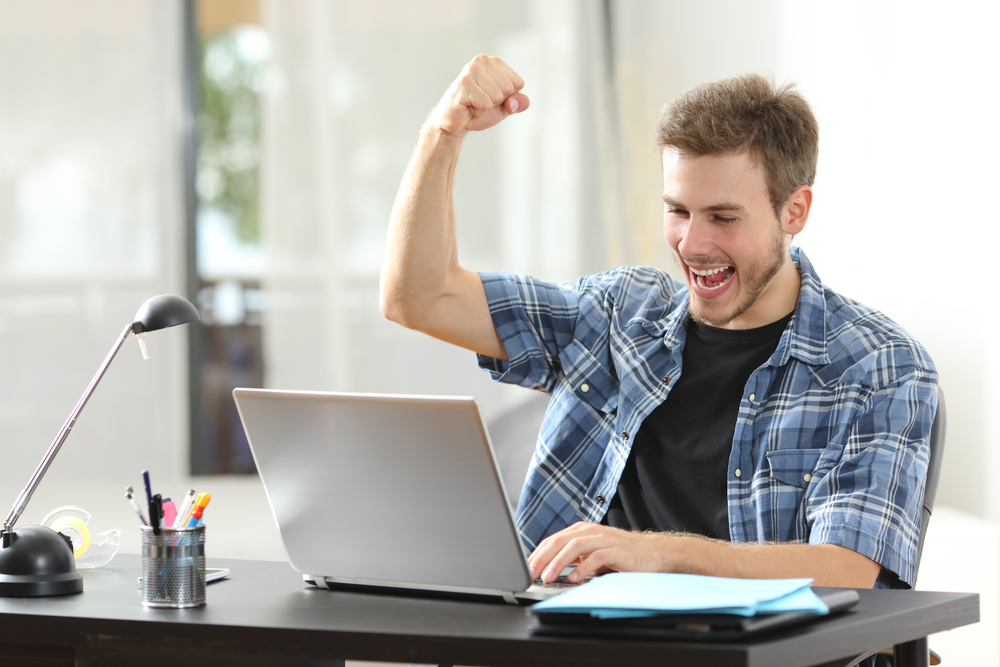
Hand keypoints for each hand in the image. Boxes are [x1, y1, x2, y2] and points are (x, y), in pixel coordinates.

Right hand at [429, 55, 529, 133]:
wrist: (454, 124)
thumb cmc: (478, 110)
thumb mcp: (504, 107)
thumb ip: (518, 102)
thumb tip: (521, 101)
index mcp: (494, 62)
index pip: (518, 83)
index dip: (507, 98)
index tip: (491, 98)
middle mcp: (482, 61)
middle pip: (508, 88)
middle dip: (496, 102)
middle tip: (480, 102)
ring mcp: (471, 70)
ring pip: (497, 96)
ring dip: (486, 107)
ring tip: (473, 104)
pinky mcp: (464, 83)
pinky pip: (485, 104)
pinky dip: (478, 111)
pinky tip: (467, 107)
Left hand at [528, 522, 673, 583]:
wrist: (653, 553)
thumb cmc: (621, 556)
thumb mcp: (592, 556)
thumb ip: (573, 559)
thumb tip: (547, 571)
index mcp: (581, 531)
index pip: (553, 540)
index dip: (537, 554)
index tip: (526, 568)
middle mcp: (590, 531)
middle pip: (560, 541)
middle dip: (542, 558)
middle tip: (531, 573)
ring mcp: (603, 539)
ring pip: (574, 546)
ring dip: (558, 562)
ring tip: (548, 577)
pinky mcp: (616, 550)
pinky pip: (596, 557)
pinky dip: (583, 568)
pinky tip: (573, 579)